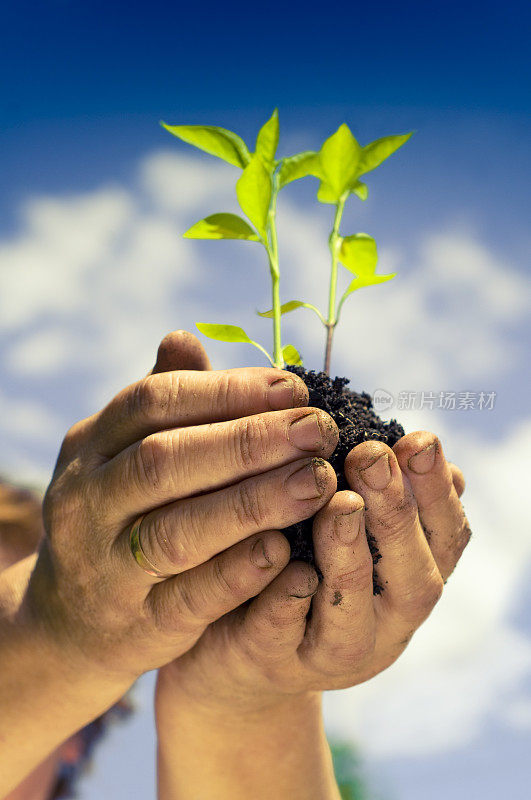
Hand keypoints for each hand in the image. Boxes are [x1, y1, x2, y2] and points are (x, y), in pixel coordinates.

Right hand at [21, 332, 339, 688]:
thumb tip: (185, 337)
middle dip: (248, 441)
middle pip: (163, 462)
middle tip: (319, 429)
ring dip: (252, 503)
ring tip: (317, 481)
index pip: (151, 403)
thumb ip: (160, 403)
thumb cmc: (119, 513)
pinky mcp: (136, 625)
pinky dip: (237, 573)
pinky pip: (189, 599)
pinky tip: (284, 549)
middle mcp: (86, 503)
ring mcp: (105, 568)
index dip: (225, 391)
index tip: (294, 388)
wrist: (71, 617)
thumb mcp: (122, 456)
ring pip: (176, 531)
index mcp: (90, 447)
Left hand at [157, 426, 469, 712]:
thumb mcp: (328, 513)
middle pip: (414, 574)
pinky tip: (285, 564)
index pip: (444, 534)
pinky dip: (286, 602)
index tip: (419, 439)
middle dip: (397, 512)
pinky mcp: (275, 664)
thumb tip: (385, 421)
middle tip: (374, 457)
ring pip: (355, 613)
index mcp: (404, 574)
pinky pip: (284, 636)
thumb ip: (351, 470)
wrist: (231, 637)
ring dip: (351, 555)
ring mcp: (331, 651)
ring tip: (339, 503)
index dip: (437, 490)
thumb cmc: (292, 557)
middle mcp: (383, 619)